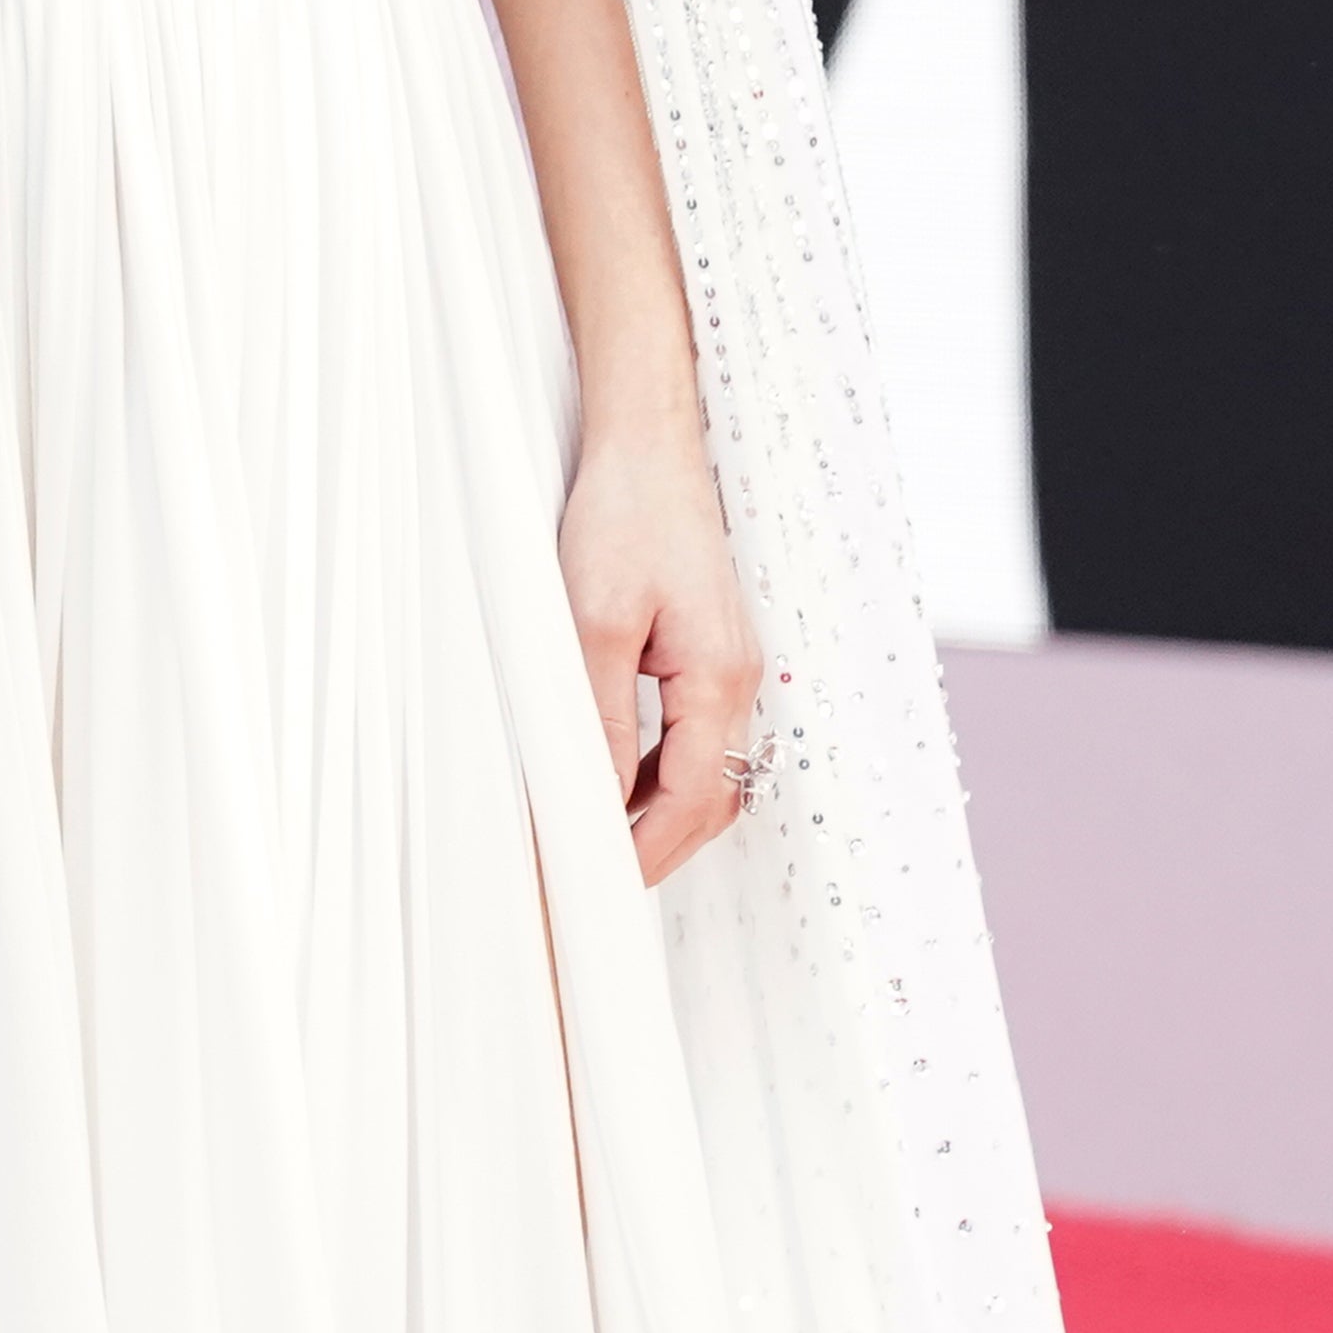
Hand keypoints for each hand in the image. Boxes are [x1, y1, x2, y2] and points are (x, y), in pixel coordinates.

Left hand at [558, 425, 760, 885]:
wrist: (650, 447)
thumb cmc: (623, 518)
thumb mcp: (594, 623)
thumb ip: (598, 716)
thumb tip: (594, 798)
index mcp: (718, 682)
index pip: (690, 799)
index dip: (646, 851)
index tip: (599, 885)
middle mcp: (738, 683)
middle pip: (710, 797)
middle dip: (658, 845)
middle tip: (597, 881)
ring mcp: (729, 668)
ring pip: (705, 770)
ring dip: (658, 810)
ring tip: (598, 839)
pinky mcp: (710, 651)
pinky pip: (694, 734)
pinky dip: (659, 769)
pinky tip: (613, 774)